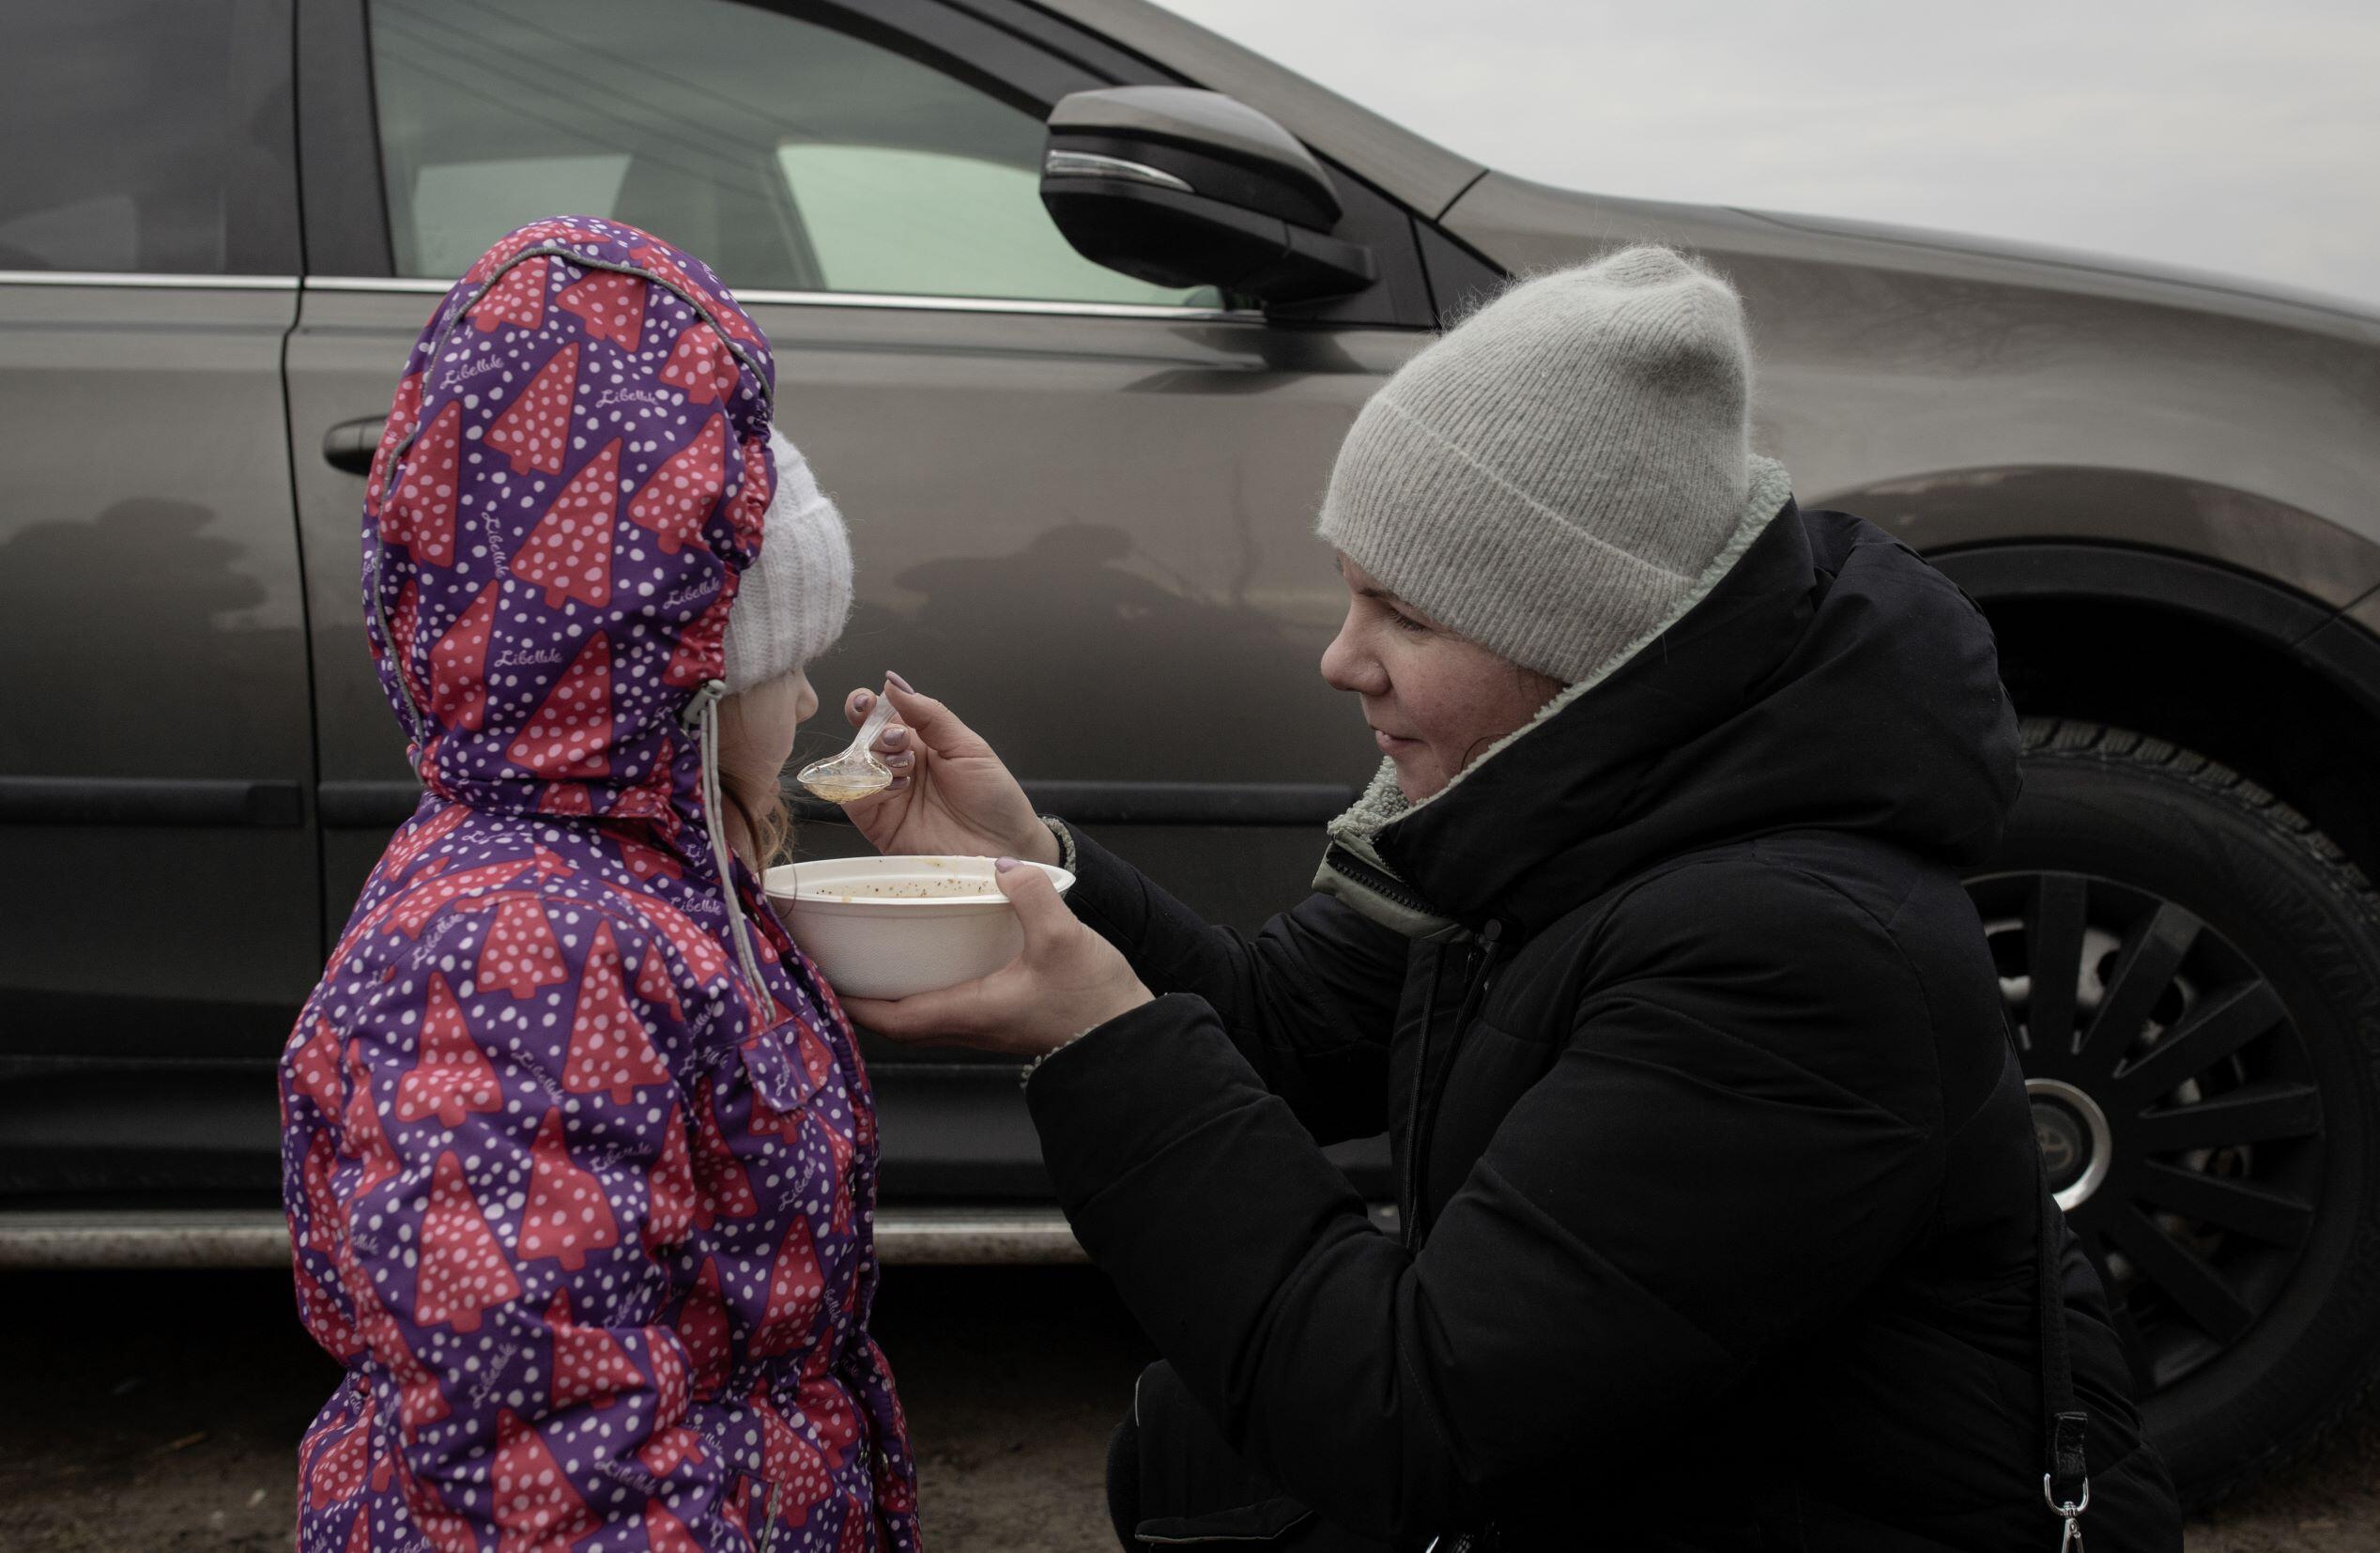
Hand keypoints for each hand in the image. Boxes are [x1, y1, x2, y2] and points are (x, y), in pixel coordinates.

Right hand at [838, 674, 1058, 866]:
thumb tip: (894, 683)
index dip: (868, 705)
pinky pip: (853, 799)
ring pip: (854, 765)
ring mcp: (887, 794)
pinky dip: (867, 787)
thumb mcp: (968, 747)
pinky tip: (895, 786)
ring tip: (906, 768)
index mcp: (921, 742)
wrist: (1003, 847)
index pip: (881, 715)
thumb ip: (931, 715)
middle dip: (873, 731)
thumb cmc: (994, 799)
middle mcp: (899, 765)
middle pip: (862, 737)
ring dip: (874, 758)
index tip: (868, 701)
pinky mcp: (879, 824)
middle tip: (899, 740)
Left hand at [842, 858, 1151, 1057]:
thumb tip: (1004, 865)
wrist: (1127, 1039)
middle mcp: (967, 1025)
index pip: (890, 1017)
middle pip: (894, 1019)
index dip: (850, 1000)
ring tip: (867, 958)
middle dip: (858, 995)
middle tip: (831, 962)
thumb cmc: (1094, 1003)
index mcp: (968, 1011)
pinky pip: (942, 1006)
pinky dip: (920, 987)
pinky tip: (926, 959)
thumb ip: (1031, 895)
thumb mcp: (1063, 939)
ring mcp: (982, 1025)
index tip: (819, 978)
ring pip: (917, 1014)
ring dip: (888, 991)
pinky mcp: (999, 1018)